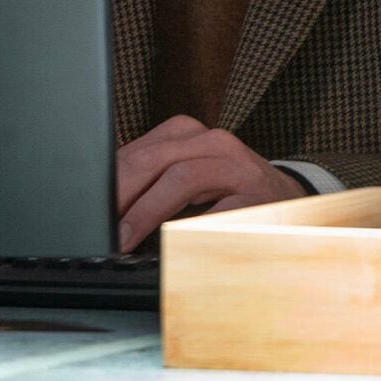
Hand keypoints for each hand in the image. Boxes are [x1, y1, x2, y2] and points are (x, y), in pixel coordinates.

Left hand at [114, 116, 306, 250]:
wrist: (293, 205)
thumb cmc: (228, 195)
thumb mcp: (190, 180)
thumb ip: (153, 184)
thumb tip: (105, 206)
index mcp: (190, 135)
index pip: (139, 151)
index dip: (110, 180)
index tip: (87, 207)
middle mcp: (214, 143)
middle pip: (154, 160)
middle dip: (120, 195)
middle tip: (99, 226)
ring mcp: (239, 166)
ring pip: (181, 178)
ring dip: (146, 211)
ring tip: (124, 238)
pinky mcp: (258, 196)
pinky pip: (219, 210)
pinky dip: (191, 227)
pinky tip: (170, 245)